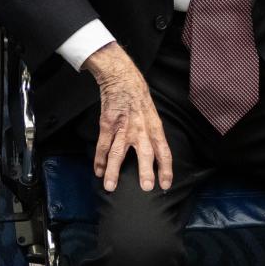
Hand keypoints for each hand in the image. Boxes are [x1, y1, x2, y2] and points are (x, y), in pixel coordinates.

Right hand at [82, 43, 173, 192]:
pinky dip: (99, 159)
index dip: (166, 169)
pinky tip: (98, 172)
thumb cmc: (139, 98)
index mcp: (154, 127)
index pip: (164, 151)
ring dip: (114, 171)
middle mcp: (140, 129)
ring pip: (118, 152)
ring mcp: (122, 127)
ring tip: (110, 187)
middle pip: (145, 152)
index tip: (165, 185)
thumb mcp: (153, 115)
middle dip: (146, 170)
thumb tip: (156, 156)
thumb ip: (153, 134)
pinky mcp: (107, 124)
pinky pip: (103, 145)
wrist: (122, 78)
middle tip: (146, 187)